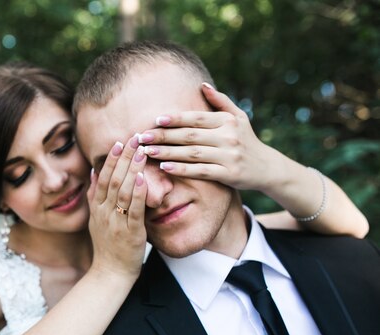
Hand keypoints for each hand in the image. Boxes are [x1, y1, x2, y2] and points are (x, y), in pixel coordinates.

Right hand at [87, 134, 147, 279]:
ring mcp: (115, 222)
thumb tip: (94, 171)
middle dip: (123, 157)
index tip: (119, 142)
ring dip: (131, 169)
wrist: (110, 273)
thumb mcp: (95, 219)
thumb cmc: (108, 247)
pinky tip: (141, 179)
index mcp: (97, 208)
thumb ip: (94, 196)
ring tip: (141, 152)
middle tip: (134, 138)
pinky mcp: (130, 232)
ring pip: (121, 191)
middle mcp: (104, 212)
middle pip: (112, 179)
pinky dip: (136, 193)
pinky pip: (132, 210)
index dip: (111, 159)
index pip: (103, 177)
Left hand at [139, 83, 282, 192]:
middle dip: (164, 136)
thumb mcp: (239, 117)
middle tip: (142, 136)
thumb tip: (202, 84)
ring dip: (167, 152)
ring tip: (147, 151)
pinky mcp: (228, 174)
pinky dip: (182, 169)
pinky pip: (201, 171)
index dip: (176, 118)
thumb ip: (220, 101)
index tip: (156, 120)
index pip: (197, 118)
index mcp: (228, 121)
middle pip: (190, 135)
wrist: (267, 168)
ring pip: (192, 153)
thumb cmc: (246, 140)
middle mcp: (228, 137)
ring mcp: (229, 156)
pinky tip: (165, 167)